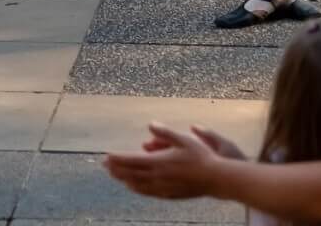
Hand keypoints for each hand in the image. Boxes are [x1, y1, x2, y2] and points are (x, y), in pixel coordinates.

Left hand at [103, 123, 220, 198]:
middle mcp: (158, 177)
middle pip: (131, 174)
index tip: (106, 156)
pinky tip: (133, 187)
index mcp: (159, 162)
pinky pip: (148, 192)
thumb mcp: (184, 139)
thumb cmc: (201, 157)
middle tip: (104, 165)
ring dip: (124, 179)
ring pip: (138, 185)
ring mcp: (163, 188)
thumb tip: (150, 125)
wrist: (216, 179)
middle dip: (116, 169)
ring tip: (115, 175)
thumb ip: (164, 132)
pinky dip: (137, 188)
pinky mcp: (170, 195)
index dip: (117, 159)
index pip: (131, 160)